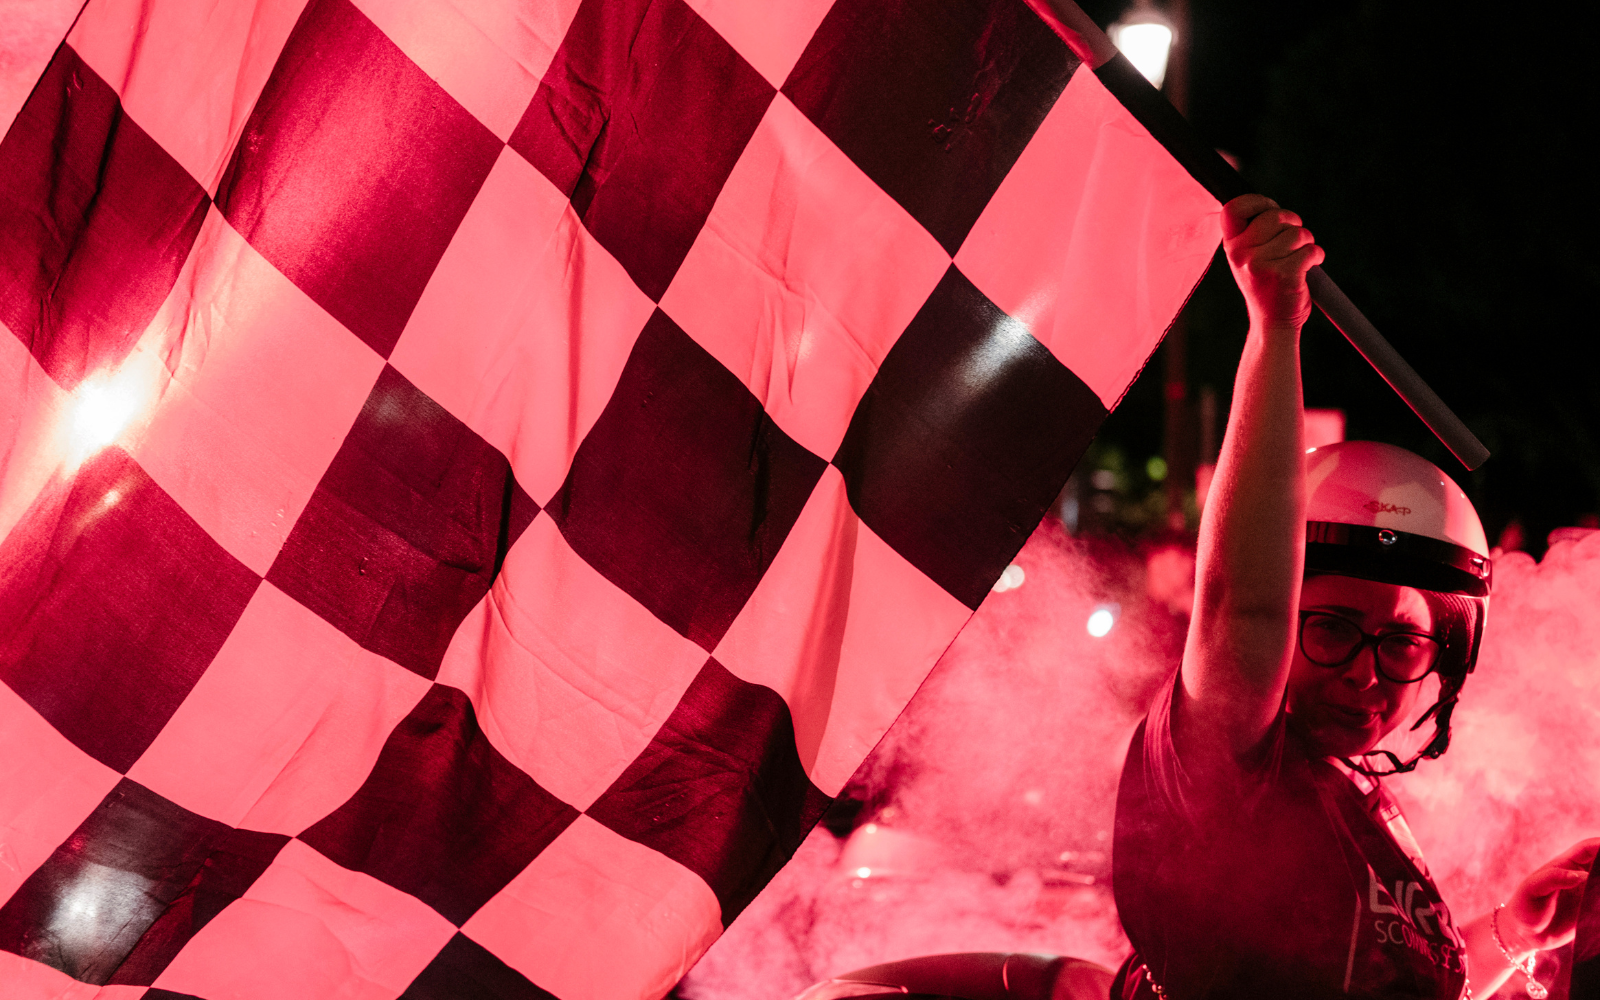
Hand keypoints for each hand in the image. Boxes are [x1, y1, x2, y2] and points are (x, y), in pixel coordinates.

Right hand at [1222, 194, 1324, 329]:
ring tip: (1298, 261)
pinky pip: (1310, 250)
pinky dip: (1316, 256)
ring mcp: (1260, 265)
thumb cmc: (1266, 287)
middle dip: (1293, 224)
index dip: (1257, 201)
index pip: (1234, 207)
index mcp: (1231, 247)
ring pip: (1298, 233)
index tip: (1270, 210)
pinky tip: (1308, 269)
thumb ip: (1254, 234)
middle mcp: (1241, 254)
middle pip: (1276, 215)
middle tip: (1292, 242)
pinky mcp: (1283, 275)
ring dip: (1307, 244)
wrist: (1272, 325)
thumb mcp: (1249, 258)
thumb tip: (1270, 206)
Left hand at [1502, 837, 1599, 952]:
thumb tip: (1582, 875)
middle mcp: (1582, 877)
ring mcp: (1589, 895)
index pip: (1589, 848)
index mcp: (1566, 864)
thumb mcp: (1532, 889)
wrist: (1526, 935)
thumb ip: (1554, 878)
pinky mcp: (1594, 913)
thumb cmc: (1525, 906)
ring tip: (1598, 899)